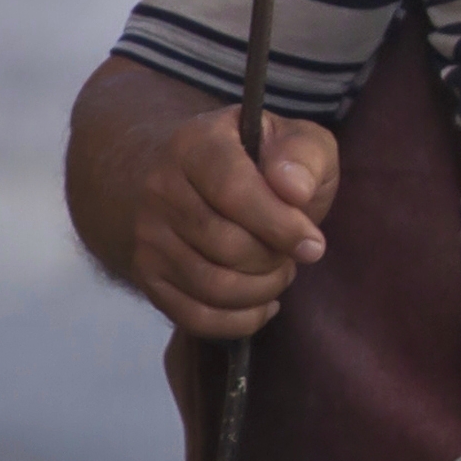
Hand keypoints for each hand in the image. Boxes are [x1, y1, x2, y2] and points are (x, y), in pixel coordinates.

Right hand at [117, 105, 333, 338]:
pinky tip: (262, 303)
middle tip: (295, 254)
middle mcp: (160, 189)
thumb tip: (296, 191)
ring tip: (279, 272)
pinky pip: (194, 317)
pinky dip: (240, 320)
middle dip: (274, 260)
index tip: (313, 245)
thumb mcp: (294, 140)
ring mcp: (148, 236)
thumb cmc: (260, 161)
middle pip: (225, 245)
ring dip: (262, 290)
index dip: (279, 225)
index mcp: (195, 144)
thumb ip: (304, 155)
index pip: (233, 191)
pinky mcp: (147, 276)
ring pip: (212, 286)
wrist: (195, 179)